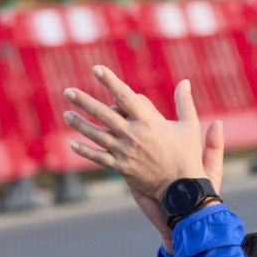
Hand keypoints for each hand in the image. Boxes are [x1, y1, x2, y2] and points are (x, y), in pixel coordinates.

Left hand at [65, 66, 224, 204]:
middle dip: (84, 101)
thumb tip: (185, 81)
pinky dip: (85, 151)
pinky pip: (99, 157)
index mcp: (147, 121)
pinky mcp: (121, 168)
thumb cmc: (187, 154)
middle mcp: (132, 134)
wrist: (183, 188)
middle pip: (103, 113)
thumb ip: (184, 102)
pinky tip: (72, 144)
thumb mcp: (189, 125)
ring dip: (80, 124)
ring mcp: (124, 151)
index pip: (124, 95)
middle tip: (68, 91)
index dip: (109, 80)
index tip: (96, 69)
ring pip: (96, 134)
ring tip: (66, 114)